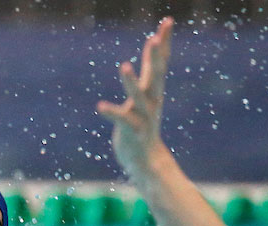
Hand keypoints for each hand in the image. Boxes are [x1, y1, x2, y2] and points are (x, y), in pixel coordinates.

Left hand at [97, 17, 174, 175]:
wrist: (146, 162)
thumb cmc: (143, 125)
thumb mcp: (147, 95)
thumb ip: (149, 73)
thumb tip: (154, 47)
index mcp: (155, 91)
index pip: (161, 62)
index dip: (164, 42)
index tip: (167, 21)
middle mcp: (152, 101)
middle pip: (155, 76)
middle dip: (154, 57)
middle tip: (154, 38)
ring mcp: (144, 117)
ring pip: (138, 97)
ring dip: (131, 82)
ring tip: (123, 65)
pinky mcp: (132, 132)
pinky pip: (121, 120)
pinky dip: (112, 112)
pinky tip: (99, 106)